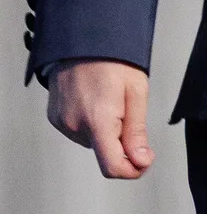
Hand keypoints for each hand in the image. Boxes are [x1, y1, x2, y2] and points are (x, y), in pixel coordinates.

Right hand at [46, 60, 152, 178]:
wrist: (84, 42)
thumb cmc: (114, 62)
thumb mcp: (136, 94)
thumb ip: (137, 132)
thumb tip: (141, 161)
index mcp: (98, 120)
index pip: (112, 166)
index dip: (132, 171)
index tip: (145, 161)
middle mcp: (75, 125)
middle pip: (105, 154)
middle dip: (123, 144)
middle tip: (129, 114)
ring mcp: (61, 123)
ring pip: (93, 144)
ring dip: (107, 133)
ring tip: (111, 104)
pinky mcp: (55, 119)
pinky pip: (79, 133)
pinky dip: (92, 126)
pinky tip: (96, 104)